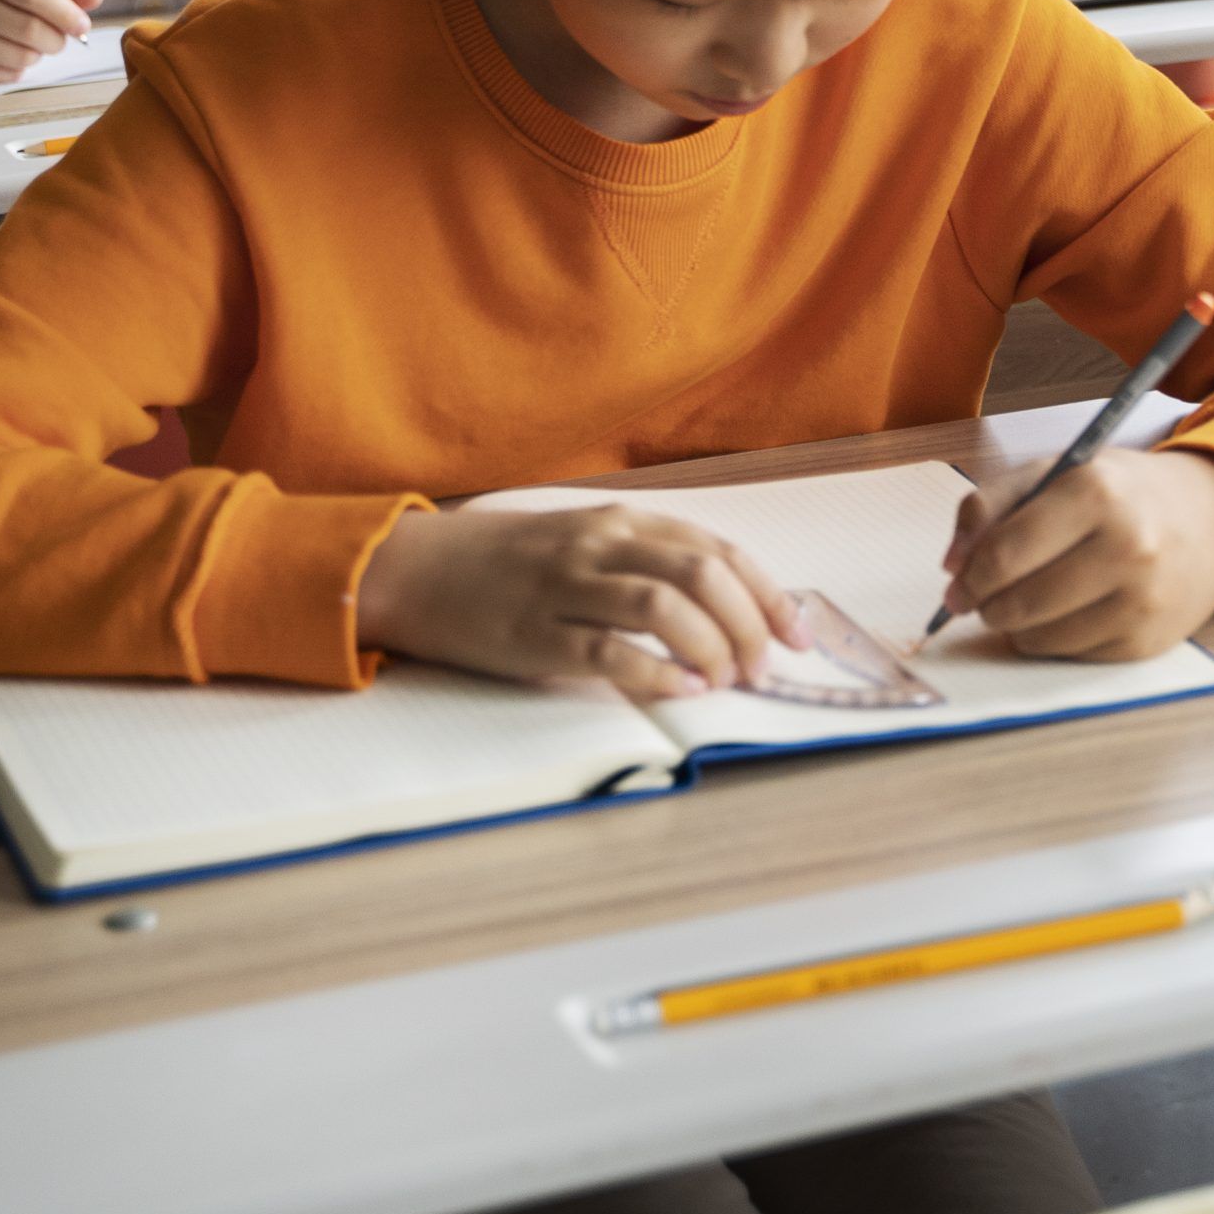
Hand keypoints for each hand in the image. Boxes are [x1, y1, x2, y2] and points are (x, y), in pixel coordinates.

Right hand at [0, 0, 103, 81]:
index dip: (65, 11)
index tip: (82, 24)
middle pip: (31, 30)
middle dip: (57, 39)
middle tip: (58, 38)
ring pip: (23, 57)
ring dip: (38, 55)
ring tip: (26, 43)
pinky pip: (8, 76)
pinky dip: (19, 69)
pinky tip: (6, 55)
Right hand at [354, 499, 800, 699]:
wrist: (414, 568)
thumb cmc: (509, 563)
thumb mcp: (585, 543)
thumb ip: (646, 563)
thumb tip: (728, 609)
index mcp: (621, 523)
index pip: (719, 552)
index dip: (769, 595)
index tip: (798, 636)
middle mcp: (601, 547)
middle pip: (703, 575)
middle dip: (749, 626)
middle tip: (760, 669)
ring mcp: (566, 588)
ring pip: (665, 606)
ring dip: (711, 648)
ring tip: (724, 681)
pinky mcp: (534, 635)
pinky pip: (608, 652)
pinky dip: (656, 672)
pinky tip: (682, 689)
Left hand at [938, 447, 1213, 661]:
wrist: (1208, 521)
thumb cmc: (1118, 494)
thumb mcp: (1054, 473)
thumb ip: (989, 506)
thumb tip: (952, 566)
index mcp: (1094, 491)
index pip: (1003, 555)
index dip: (968, 579)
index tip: (956, 587)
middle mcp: (1126, 545)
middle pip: (1016, 603)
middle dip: (985, 606)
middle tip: (982, 599)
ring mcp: (1141, 598)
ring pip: (1038, 638)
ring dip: (1016, 626)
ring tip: (1024, 601)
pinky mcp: (1147, 640)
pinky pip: (1069, 654)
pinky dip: (1052, 639)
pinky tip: (1065, 612)